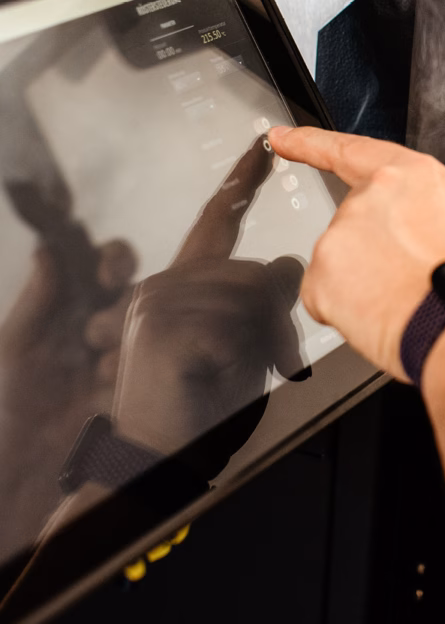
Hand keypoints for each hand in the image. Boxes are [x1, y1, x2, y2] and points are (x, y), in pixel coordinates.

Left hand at [0, 239, 134, 558]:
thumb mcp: (16, 347)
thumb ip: (37, 299)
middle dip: (131, 290)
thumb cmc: (9, 406)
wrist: (22, 473)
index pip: (107, 265)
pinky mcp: (143, 382)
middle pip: (138, 286)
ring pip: (150, 322)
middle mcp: (106, 325)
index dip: (114, 259)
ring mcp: (128, 353)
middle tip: (113, 303)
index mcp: (74, 309)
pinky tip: (109, 387)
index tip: (111, 271)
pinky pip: (155, 360)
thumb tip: (49, 248)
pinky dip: (133, 369)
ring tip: (97, 365)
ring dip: (126, 335)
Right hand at [112, 137, 305, 459]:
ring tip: (237, 371)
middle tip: (261, 359)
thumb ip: (262, 297)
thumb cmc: (201, 397)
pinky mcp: (165, 330)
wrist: (157, 455)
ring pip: (253, 295)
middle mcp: (165, 284)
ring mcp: (159, 305)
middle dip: (274, 320)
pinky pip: (238, 325)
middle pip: (257, 271)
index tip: (262, 146)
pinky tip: (218, 374)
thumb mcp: (244, 338)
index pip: (219, 219)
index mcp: (184, 282)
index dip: (241, 181)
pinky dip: (246, 355)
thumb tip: (291, 265)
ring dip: (265, 342)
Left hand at [268, 127, 444, 380]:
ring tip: (404, 302)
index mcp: (413, 176)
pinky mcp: (322, 274)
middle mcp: (371, 196)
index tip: (281, 137)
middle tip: (407, 283)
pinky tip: (381, 317)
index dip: (310, 143)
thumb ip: (423, 214)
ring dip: (363, 286)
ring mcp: (341, 233)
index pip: (350, 151)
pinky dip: (346, 314)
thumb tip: (412, 235)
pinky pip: (326, 298)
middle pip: (352, 225)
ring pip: (340, 266)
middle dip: (370, 255)